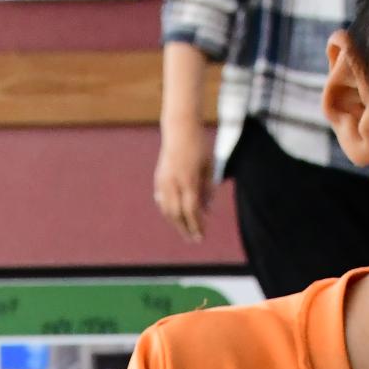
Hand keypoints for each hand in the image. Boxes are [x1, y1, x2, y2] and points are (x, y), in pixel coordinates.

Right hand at [154, 113, 213, 239]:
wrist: (179, 128)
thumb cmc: (199, 146)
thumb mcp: (209, 167)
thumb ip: (208, 189)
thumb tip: (208, 210)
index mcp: (188, 180)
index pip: (191, 211)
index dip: (197, 225)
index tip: (202, 236)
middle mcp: (173, 183)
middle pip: (177, 214)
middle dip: (186, 229)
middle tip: (194, 239)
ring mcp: (163, 181)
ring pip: (167, 210)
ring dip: (176, 223)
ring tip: (186, 231)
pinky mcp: (159, 179)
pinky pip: (162, 201)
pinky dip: (169, 212)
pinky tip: (176, 217)